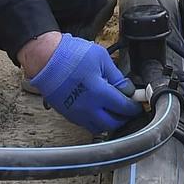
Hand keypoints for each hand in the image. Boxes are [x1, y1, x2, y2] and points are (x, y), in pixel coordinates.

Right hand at [25, 34, 140, 132]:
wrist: (45, 59)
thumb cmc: (71, 55)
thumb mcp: (101, 58)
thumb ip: (116, 76)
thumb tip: (126, 89)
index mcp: (99, 93)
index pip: (123, 108)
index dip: (133, 107)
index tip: (137, 104)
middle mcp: (88, 108)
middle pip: (112, 124)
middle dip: (123, 118)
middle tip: (128, 110)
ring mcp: (76, 113)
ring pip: (99, 128)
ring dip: (109, 122)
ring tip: (113, 111)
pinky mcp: (68, 114)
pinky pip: (86, 124)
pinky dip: (95, 121)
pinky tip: (98, 110)